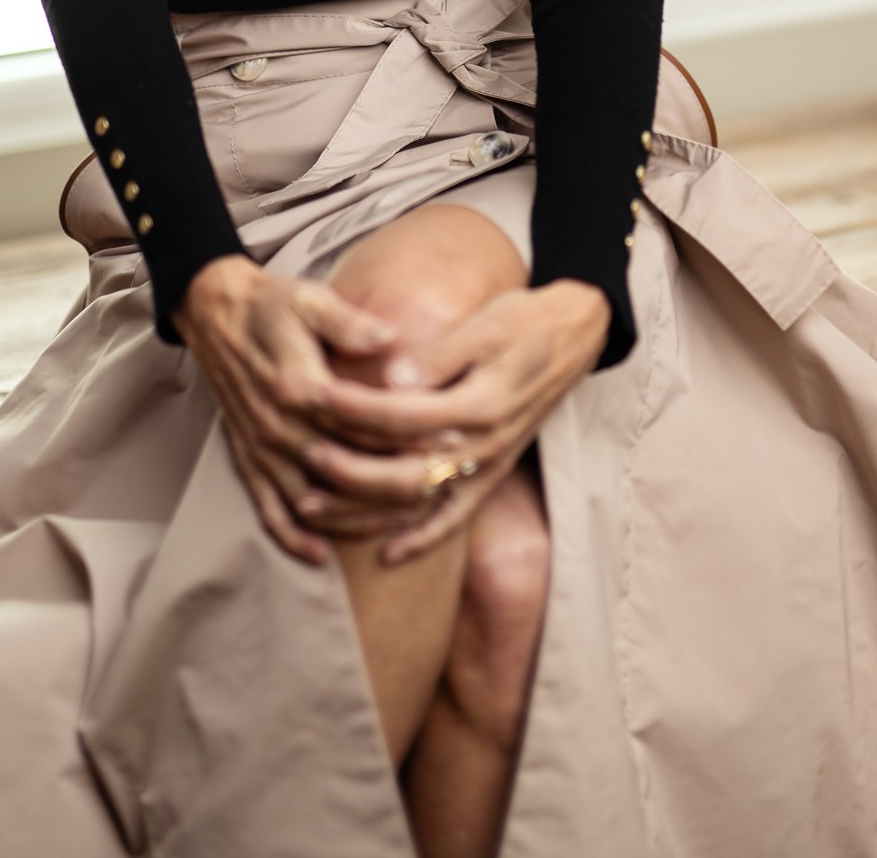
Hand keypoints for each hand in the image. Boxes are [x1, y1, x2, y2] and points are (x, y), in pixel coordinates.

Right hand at [173, 252, 447, 565]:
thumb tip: (390, 337)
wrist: (217, 313)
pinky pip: (268, 507)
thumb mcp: (312, 299)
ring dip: (357, 517)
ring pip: (314, 500)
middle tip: (442, 486)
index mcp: (299, 385)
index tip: (451, 438)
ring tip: (403, 521)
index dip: (410, 432)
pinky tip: (321, 554)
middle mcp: (279, 424)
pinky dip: (292, 536)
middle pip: (346, 469)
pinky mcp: (247, 456)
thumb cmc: (272, 304)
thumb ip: (349, 322)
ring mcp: (262, 446)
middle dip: (397, 483)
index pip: (366, 421)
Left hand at [290, 277, 612, 564]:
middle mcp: (483, 446)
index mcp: (480, 404)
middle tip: (303, 454)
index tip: (312, 395)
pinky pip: (454, 519)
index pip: (402, 415)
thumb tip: (391, 378)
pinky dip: (421, 540)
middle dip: (346, 470)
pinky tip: (385, 554)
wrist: (573, 336)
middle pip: (403, 473)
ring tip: (311, 506)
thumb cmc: (523, 321)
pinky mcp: (492, 475)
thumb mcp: (485, 324)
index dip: (353, 408)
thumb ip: (439, 355)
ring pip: (417, 505)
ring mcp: (487, 466)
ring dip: (363, 512)